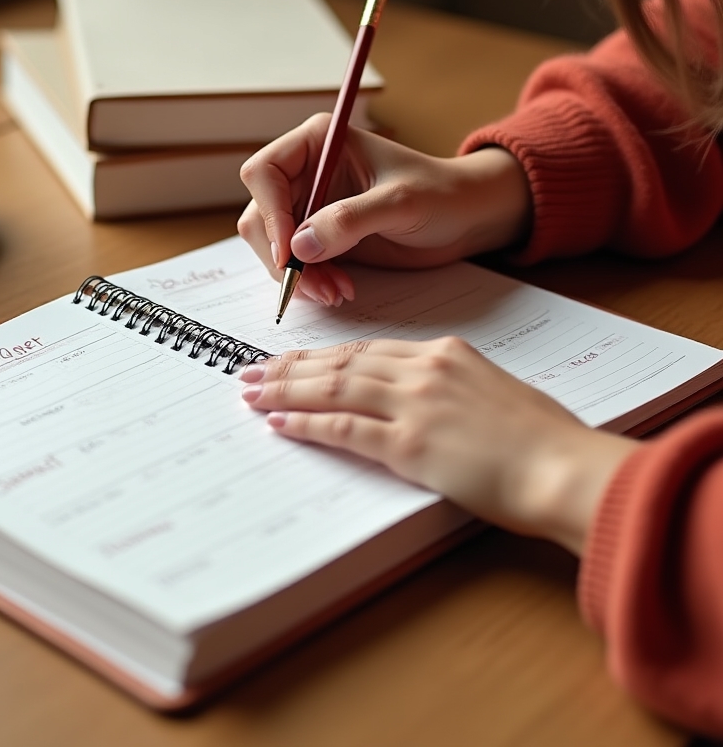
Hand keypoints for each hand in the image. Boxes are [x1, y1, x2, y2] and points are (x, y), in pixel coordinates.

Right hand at [237, 115, 531, 304]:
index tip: (288, 252)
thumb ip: (350, 219)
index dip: (269, 212)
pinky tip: (339, 289)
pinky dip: (309, 283)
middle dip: (281, 256)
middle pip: (260, 215)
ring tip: (335, 292)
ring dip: (297, 276)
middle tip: (314, 286)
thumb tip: (299, 246)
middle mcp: (305, 173)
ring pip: (273, 246)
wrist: (466, 218)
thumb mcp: (400, 202)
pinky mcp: (320, 238)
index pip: (264, 173)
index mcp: (317, 143)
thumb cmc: (441, 193)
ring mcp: (310, 207)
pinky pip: (295, 264)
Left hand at [240, 339, 638, 554]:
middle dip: (291, 367)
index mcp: (446, 353)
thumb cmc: (545, 440)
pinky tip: (279, 424)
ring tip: (251, 392)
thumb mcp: (495, 394)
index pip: (367, 350)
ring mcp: (415, 404)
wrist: (568, 469)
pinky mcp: (410, 445)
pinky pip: (343, 429)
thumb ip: (453, 389)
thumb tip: (424, 401)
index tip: (293, 360)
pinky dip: (306, 424)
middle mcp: (424, 370)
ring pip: (333, 388)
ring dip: (286, 390)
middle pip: (341, 363)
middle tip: (252, 371)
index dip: (323, 356)